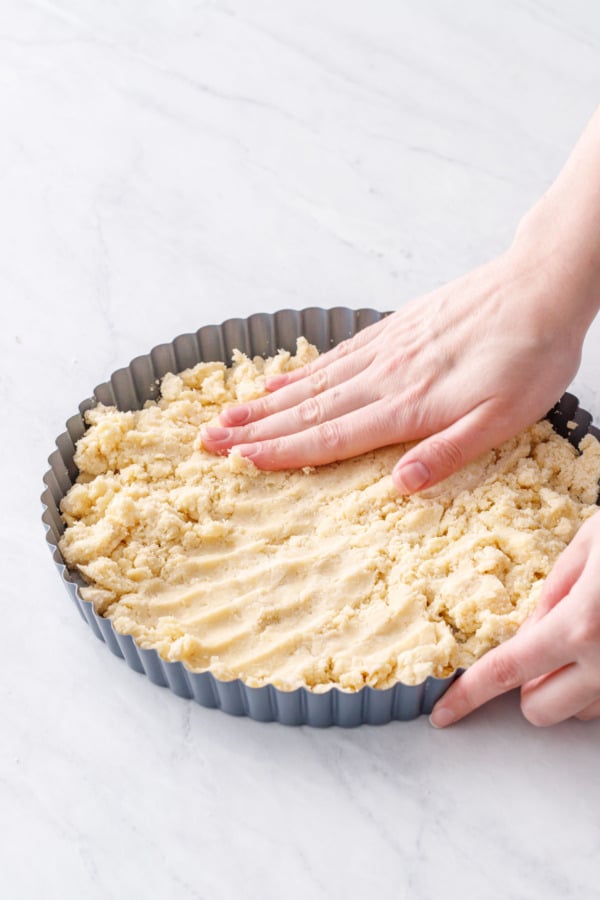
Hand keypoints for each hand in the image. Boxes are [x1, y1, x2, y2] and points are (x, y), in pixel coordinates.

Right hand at [201, 244, 585, 491]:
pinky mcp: (393, 330)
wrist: (540, 286)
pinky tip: (280, 378)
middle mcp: (384, 377)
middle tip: (207, 440)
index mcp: (407, 406)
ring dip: (266, 402)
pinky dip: (302, 370)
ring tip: (227, 413)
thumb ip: (448, 451)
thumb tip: (399, 486)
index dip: (281, 452)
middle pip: (307, 409)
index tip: (238, 461)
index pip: (330, 436)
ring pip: (313, 382)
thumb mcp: (505, 418)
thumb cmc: (529, 357)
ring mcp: (384, 350)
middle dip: (254, 429)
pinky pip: (336, 356)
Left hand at [430, 510, 599, 726]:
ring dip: (570, 687)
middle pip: (539, 710)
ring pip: (582, 713)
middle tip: (540, 649)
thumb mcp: (590, 543)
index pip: (508, 671)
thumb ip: (554, 590)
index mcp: (582, 624)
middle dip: (528, 687)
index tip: (444, 713)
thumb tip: (530, 628)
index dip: (469, 695)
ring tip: (587, 639)